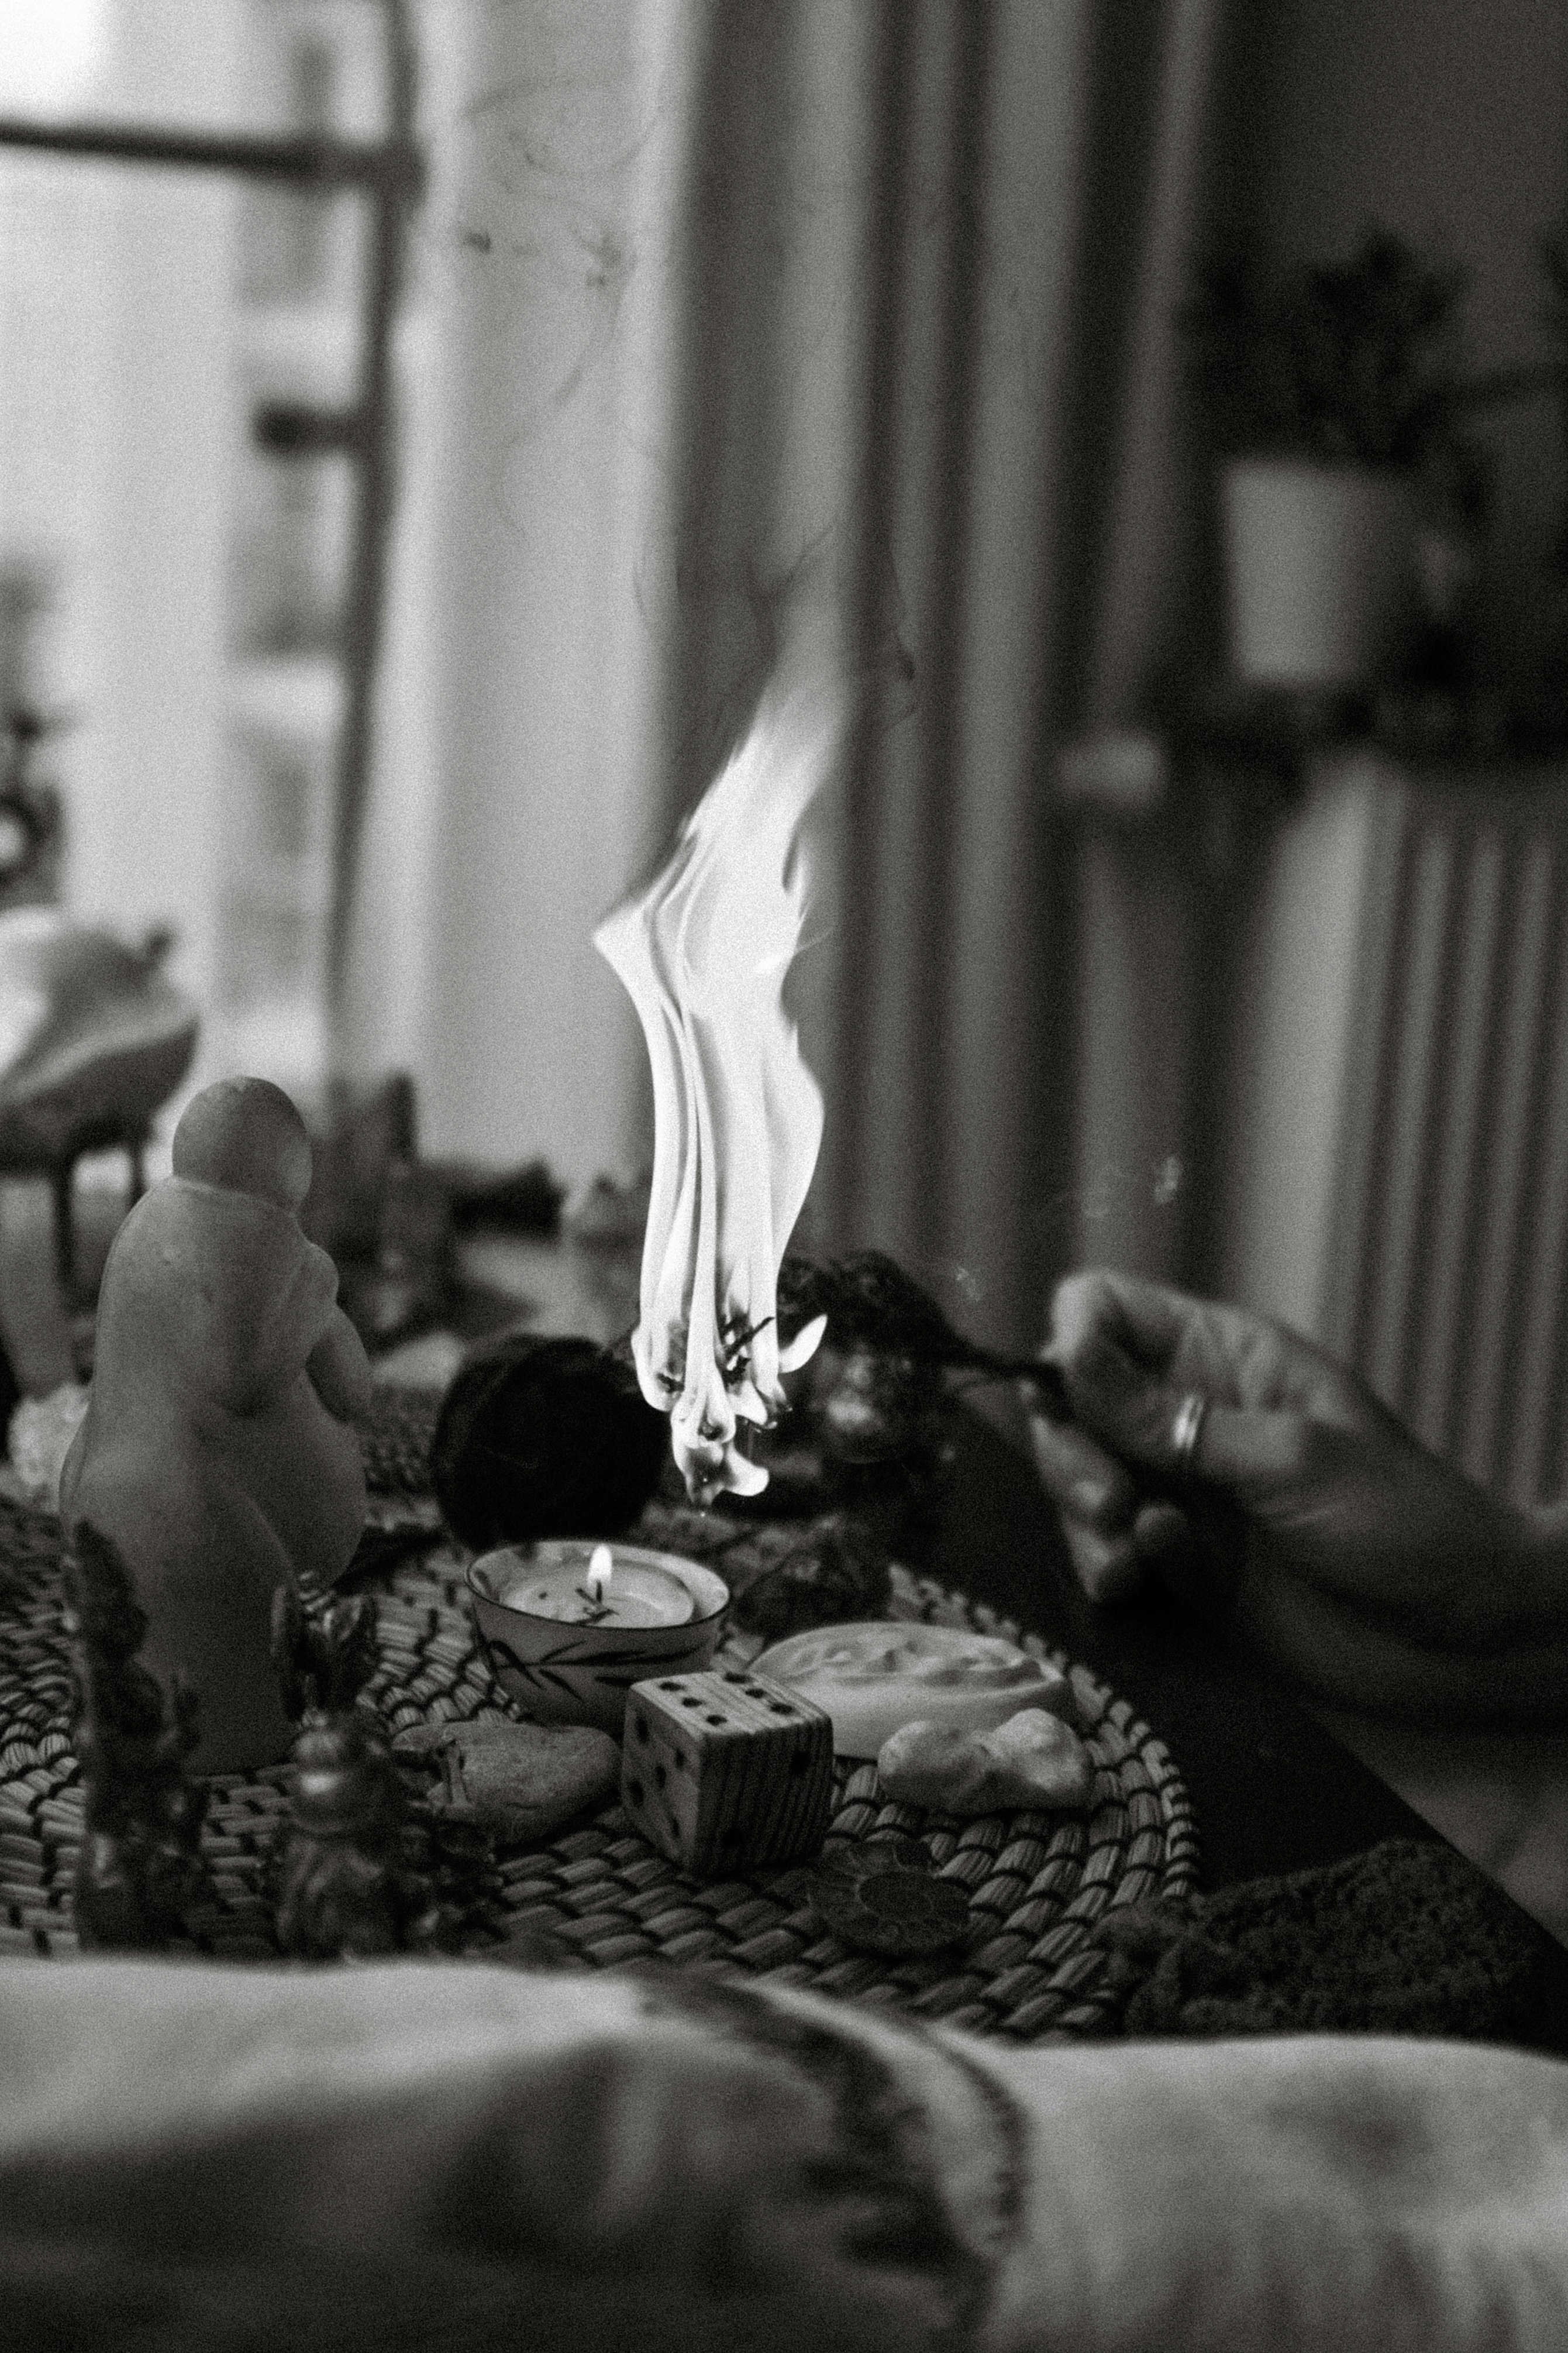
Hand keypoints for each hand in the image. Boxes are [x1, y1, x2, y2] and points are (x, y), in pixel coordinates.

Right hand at [1028, 1270, 1567, 1728]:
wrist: (1462, 1638)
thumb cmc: (1403, 1523)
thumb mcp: (1289, 1457)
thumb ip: (1172, 1418)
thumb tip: (1070, 1358)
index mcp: (1222, 1360)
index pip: (1106, 1312)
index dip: (1072, 1341)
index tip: (1072, 1393)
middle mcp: (1188, 1420)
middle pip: (1072, 1407)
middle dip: (1070, 1454)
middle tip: (1110, 1505)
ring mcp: (1181, 1495)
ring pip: (1080, 1486)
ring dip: (1084, 1523)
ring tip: (1126, 1563)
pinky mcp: (1180, 1568)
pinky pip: (1109, 1556)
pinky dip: (1110, 1571)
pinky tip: (1142, 1586)